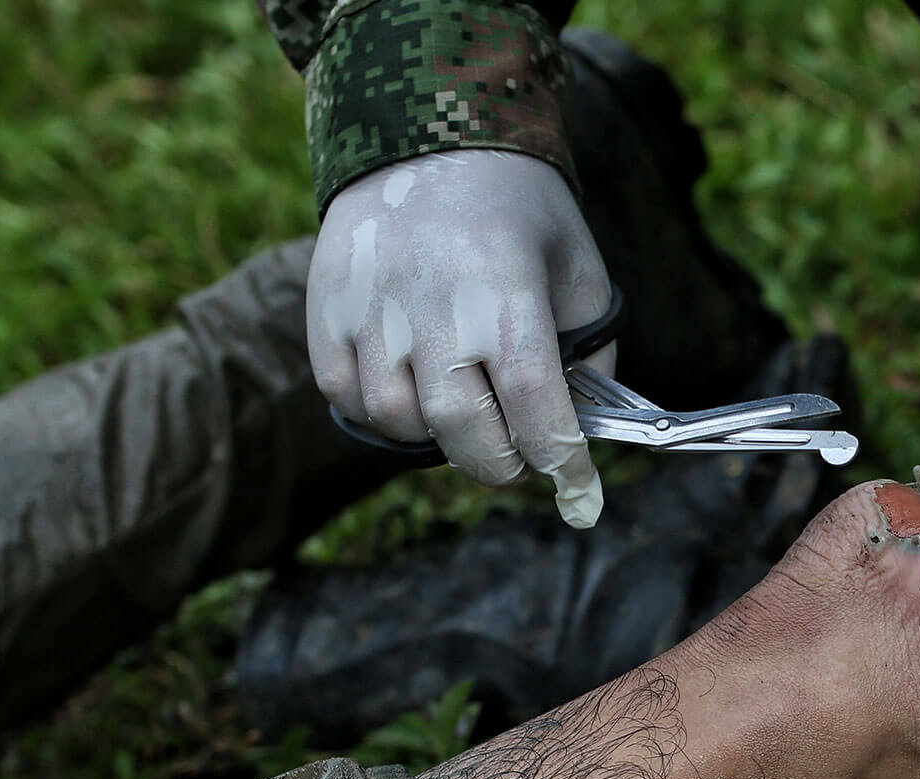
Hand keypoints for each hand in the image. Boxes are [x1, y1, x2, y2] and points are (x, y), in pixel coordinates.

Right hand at [307, 150, 615, 527]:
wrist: (427, 140)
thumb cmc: (519, 212)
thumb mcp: (580, 271)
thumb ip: (591, 352)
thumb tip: (582, 428)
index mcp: (506, 295)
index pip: (535, 407)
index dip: (562, 463)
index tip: (582, 498)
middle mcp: (434, 307)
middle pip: (463, 431)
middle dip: (500, 464)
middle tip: (518, 458)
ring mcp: (372, 311)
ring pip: (401, 423)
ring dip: (440, 436)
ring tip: (465, 407)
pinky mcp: (328, 313)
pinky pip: (349, 398)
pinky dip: (385, 414)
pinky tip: (414, 388)